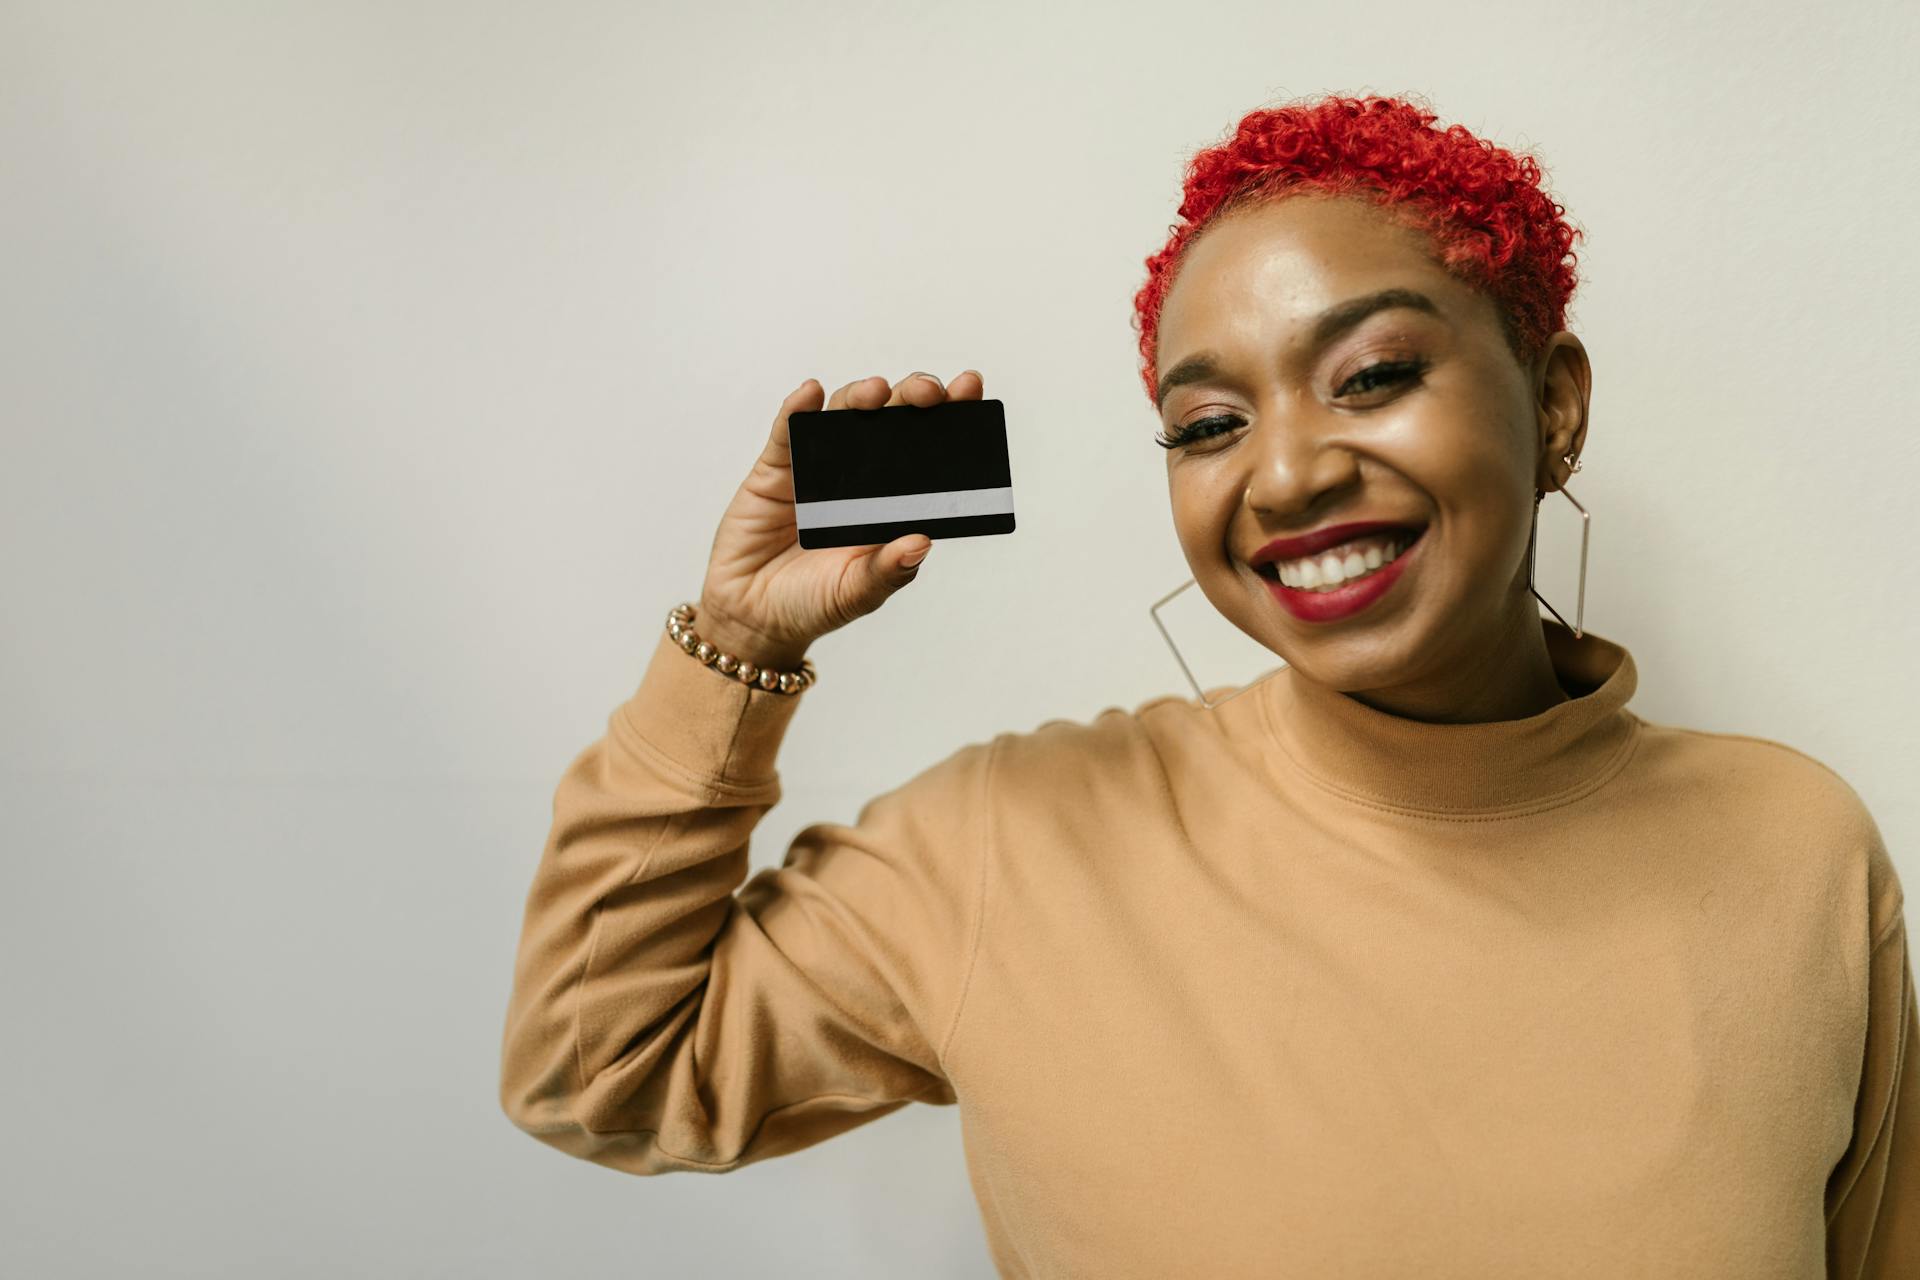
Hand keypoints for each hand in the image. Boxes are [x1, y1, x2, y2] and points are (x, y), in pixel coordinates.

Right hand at [696, 369, 985, 670]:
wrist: (753, 616)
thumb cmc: (812, 603)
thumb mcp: (857, 593)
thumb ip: (888, 571)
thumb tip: (922, 542)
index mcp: (894, 502)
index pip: (931, 451)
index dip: (951, 416)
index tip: (970, 388)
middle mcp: (862, 476)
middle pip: (892, 419)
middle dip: (913, 396)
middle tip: (927, 393)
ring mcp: (819, 467)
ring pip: (844, 415)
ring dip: (861, 396)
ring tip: (874, 393)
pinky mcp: (776, 467)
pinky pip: (787, 431)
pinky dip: (798, 409)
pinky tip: (810, 395)